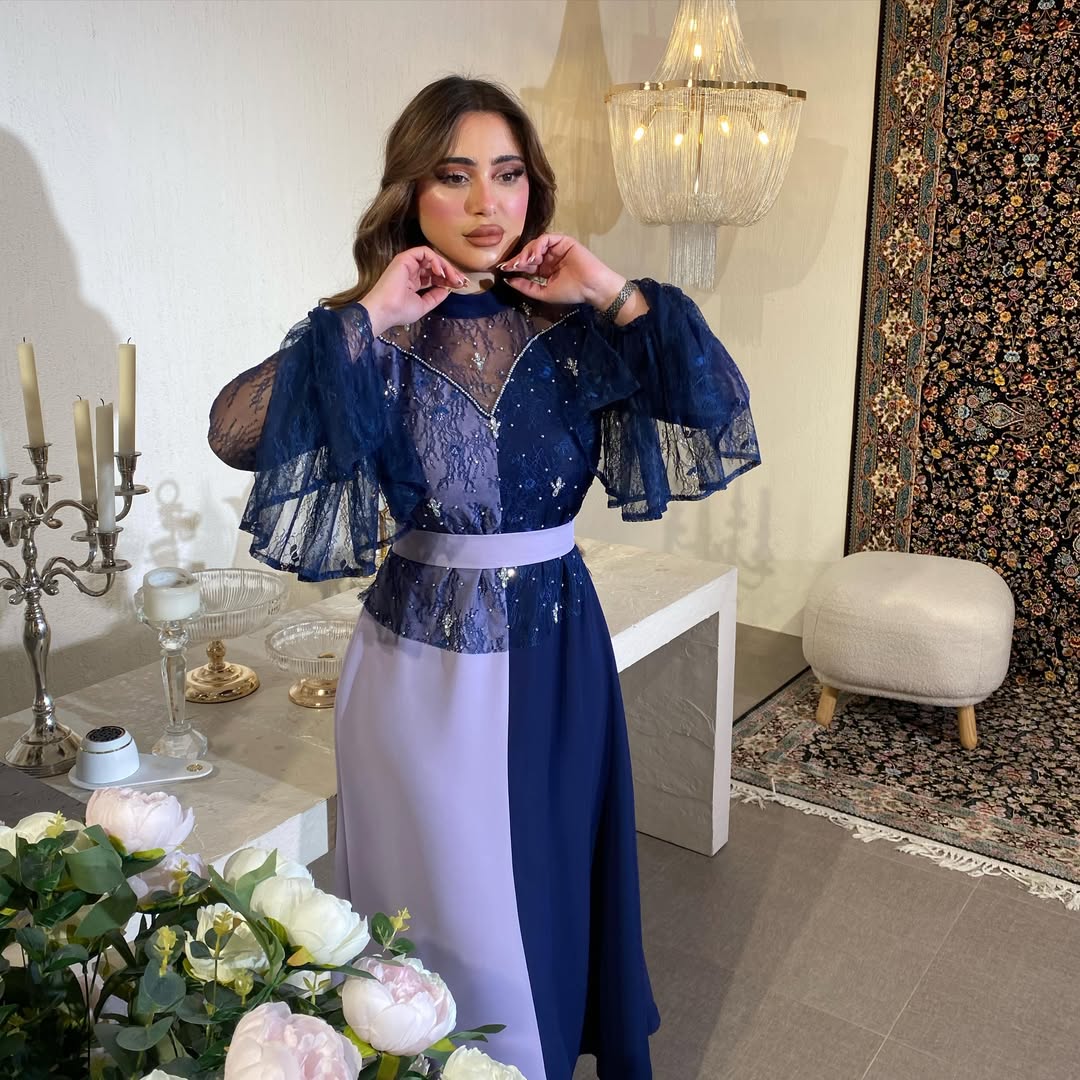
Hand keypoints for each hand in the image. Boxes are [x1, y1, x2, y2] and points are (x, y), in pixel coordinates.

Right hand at [359, 247, 466, 334]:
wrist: (386, 311)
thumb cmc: (400, 312)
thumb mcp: (424, 305)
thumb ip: (435, 297)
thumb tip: (447, 289)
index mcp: (414, 282)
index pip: (435, 276)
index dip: (448, 279)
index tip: (460, 286)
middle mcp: (411, 271)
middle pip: (435, 266)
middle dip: (451, 272)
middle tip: (461, 281)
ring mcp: (407, 264)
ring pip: (432, 257)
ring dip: (445, 266)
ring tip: (452, 278)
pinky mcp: (404, 258)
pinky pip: (424, 252)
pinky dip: (435, 259)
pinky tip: (440, 272)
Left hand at [498, 234, 626, 309]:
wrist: (591, 287)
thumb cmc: (571, 292)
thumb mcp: (543, 292)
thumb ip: (526, 287)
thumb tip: (508, 280)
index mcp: (545, 269)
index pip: (526, 264)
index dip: (515, 266)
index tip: (504, 270)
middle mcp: (549, 257)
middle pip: (528, 253)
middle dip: (518, 259)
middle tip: (510, 266)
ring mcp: (556, 248)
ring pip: (535, 244)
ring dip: (527, 253)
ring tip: (523, 263)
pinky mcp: (563, 241)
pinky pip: (546, 239)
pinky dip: (538, 245)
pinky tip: (535, 257)